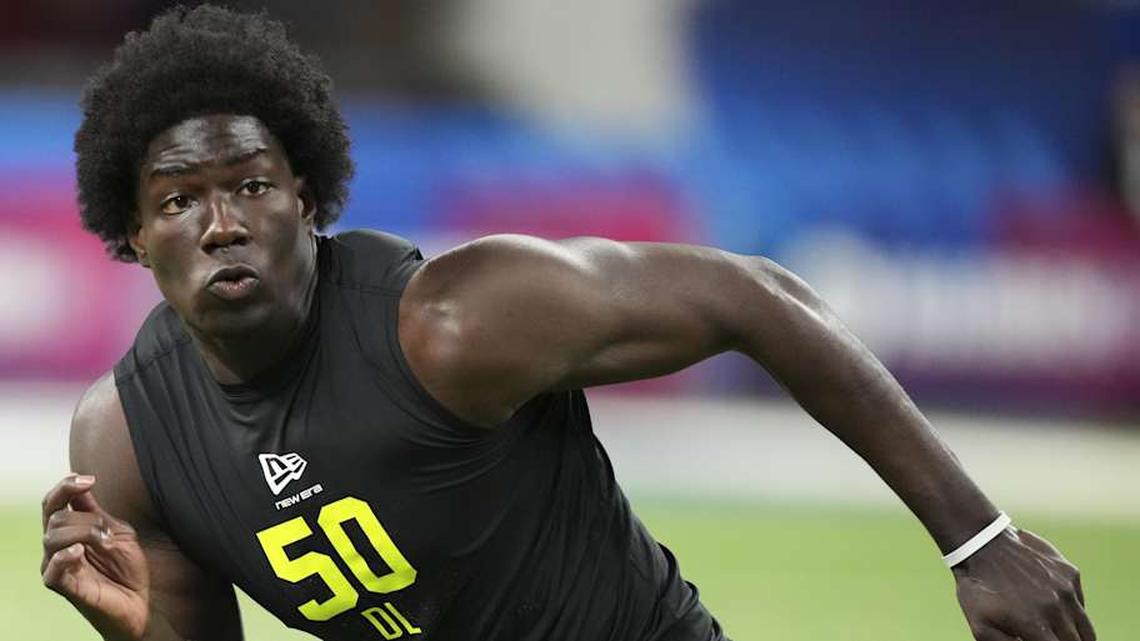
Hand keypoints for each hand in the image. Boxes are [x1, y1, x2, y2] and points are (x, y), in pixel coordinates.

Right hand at [42, 474, 150, 640]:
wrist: (141, 602)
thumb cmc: (127, 569)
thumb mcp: (118, 532)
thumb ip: (97, 512)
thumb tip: (81, 485)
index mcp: (69, 531)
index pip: (52, 503)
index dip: (65, 486)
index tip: (89, 479)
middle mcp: (57, 548)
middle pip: (54, 517)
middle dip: (86, 517)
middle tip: (108, 531)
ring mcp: (57, 568)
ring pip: (52, 537)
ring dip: (83, 533)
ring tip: (104, 543)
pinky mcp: (63, 588)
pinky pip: (51, 570)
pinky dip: (64, 556)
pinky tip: (79, 552)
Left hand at [953, 527, 1094, 640]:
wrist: (980, 544)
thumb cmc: (977, 589)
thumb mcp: (981, 626)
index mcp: (1034, 624)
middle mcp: (1055, 607)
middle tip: (1050, 637)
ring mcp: (1066, 588)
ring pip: (1085, 627)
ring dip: (1075, 634)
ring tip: (1059, 633)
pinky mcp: (1071, 573)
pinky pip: (1080, 602)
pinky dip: (1072, 610)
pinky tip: (1051, 604)